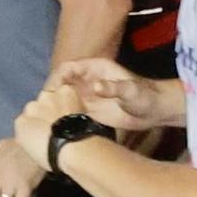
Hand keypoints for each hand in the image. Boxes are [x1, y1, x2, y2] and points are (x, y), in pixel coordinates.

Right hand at [39, 57, 163, 131]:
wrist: (155, 111)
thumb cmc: (145, 95)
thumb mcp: (130, 90)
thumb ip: (113, 88)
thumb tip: (95, 87)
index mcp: (95, 68)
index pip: (68, 68)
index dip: (56, 78)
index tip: (49, 92)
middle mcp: (88, 80)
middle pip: (61, 83)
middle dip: (50, 94)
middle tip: (41, 109)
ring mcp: (88, 96)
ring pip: (63, 98)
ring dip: (53, 106)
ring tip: (44, 120)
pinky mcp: (90, 111)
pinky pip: (70, 111)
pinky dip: (62, 117)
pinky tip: (56, 128)